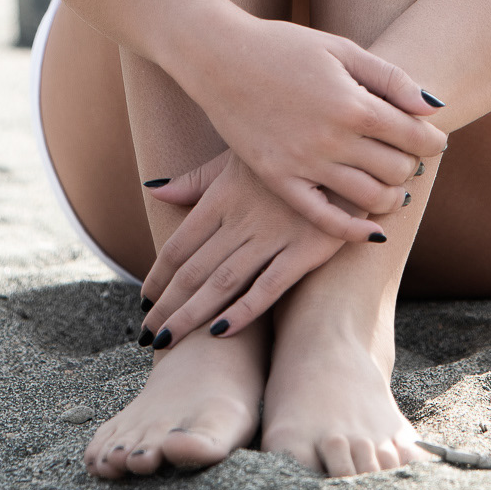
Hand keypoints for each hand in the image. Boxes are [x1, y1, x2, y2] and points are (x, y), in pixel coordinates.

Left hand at [141, 151, 372, 344]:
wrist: (346, 148)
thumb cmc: (285, 152)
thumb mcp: (236, 157)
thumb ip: (196, 180)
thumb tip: (153, 188)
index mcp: (222, 196)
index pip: (179, 244)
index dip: (158, 275)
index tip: (145, 300)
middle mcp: (242, 218)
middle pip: (193, 271)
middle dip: (167, 305)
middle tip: (146, 334)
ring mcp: (274, 235)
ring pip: (222, 283)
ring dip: (190, 315)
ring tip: (166, 341)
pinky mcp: (306, 250)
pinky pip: (268, 287)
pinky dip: (242, 311)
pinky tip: (218, 333)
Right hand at [176, 15, 445, 233]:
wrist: (221, 57)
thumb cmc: (284, 47)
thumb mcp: (341, 49)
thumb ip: (390, 78)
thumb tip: (432, 107)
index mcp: (352, 103)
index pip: (413, 136)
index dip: (432, 141)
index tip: (434, 140)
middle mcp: (332, 139)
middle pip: (397, 170)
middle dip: (412, 166)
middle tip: (410, 158)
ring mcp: (305, 164)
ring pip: (369, 199)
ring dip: (392, 198)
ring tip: (393, 188)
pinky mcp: (280, 180)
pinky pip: (324, 218)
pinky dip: (354, 230)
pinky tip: (371, 230)